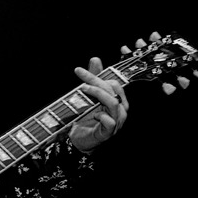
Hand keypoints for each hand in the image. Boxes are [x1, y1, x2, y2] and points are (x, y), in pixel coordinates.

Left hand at [67, 32, 162, 151]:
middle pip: (112, 90)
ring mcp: (116, 121)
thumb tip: (95, 58)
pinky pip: (110, 122)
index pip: (112, 82)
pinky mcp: (108, 132)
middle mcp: (120, 109)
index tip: (78, 71)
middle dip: (95, 82)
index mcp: (118, 99)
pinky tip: (93, 114)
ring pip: (113, 103)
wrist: (80, 139)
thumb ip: (94, 78)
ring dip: (98, 94)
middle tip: (79, 81)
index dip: (96, 75)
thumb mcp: (89, 95)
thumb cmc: (87, 117)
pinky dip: (101, 116)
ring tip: (83, 91)